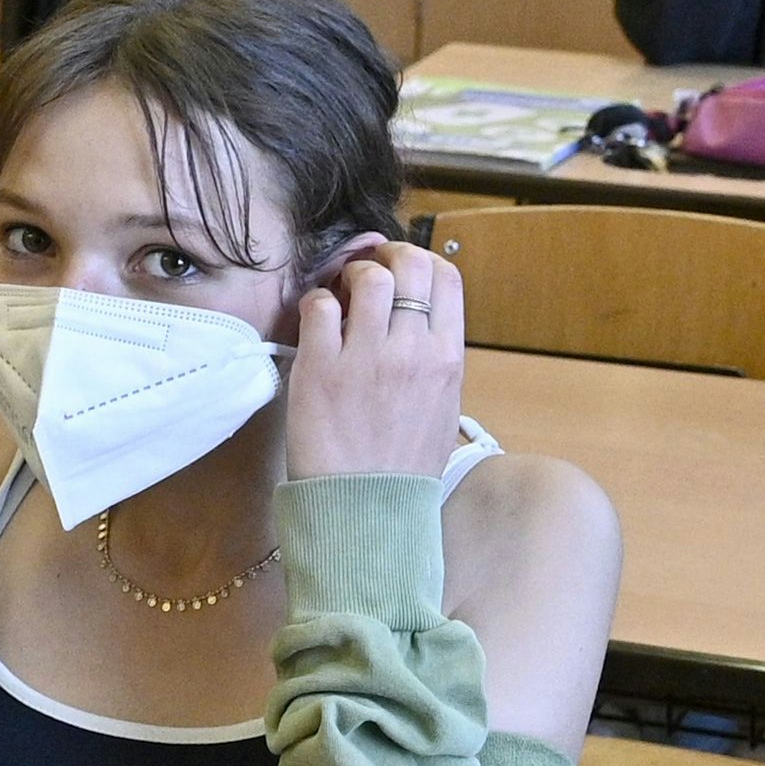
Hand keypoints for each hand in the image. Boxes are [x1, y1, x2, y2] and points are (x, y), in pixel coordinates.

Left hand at [285, 243, 467, 481]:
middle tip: (368, 271)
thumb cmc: (404, 465)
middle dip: (388, 255)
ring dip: (351, 276)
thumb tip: (420, 318)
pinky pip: (319, 306)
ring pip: (367, 276)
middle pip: (411, 264)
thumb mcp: (443, 408)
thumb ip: (436, 359)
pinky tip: (317, 326)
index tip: (403, 271)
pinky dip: (316, 304)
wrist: (367, 510)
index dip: (423, 261)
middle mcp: (412, 351)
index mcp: (447, 359)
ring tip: (341, 298)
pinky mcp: (321, 368)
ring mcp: (366, 357)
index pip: (447, 278)